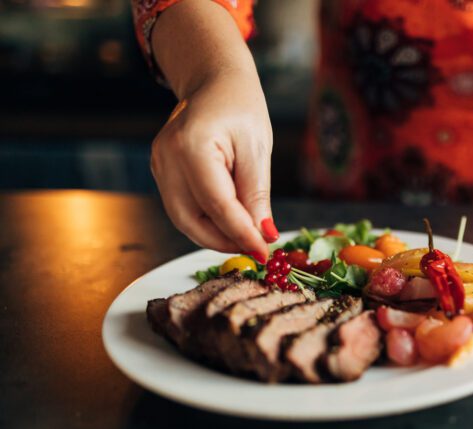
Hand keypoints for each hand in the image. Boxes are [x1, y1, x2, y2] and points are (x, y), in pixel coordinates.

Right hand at [150, 70, 275, 259]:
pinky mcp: (161, 173)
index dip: (241, 234)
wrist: (215, 82)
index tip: (263, 252)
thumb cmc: (240, 107)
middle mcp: (166, 158)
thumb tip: (263, 234)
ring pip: (184, 220)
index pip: (216, 205)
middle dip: (224, 241)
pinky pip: (182, 208)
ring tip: (248, 237)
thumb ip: (256, 194)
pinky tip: (232, 222)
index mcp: (191, 146)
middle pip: (191, 220)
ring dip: (216, 235)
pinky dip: (206, 222)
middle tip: (257, 249)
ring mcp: (159, 166)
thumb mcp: (257, 148)